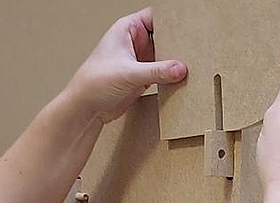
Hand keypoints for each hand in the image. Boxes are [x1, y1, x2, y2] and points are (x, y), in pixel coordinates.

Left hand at [66, 8, 186, 123]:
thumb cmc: (94, 83)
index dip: (172, 20)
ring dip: (174, 63)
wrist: (87, 108)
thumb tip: (180, 68)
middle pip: (163, 37)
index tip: (188, 28)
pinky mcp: (142, 78)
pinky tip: (179, 80)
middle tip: (192, 51)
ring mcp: (139, 61)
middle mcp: (133, 43)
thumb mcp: (128, 73)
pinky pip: (161, 73)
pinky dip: (170, 77)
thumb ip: (157, 71)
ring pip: (164, 56)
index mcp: (127, 29)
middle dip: (177, 44)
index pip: (155, 17)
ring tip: (189, 67)